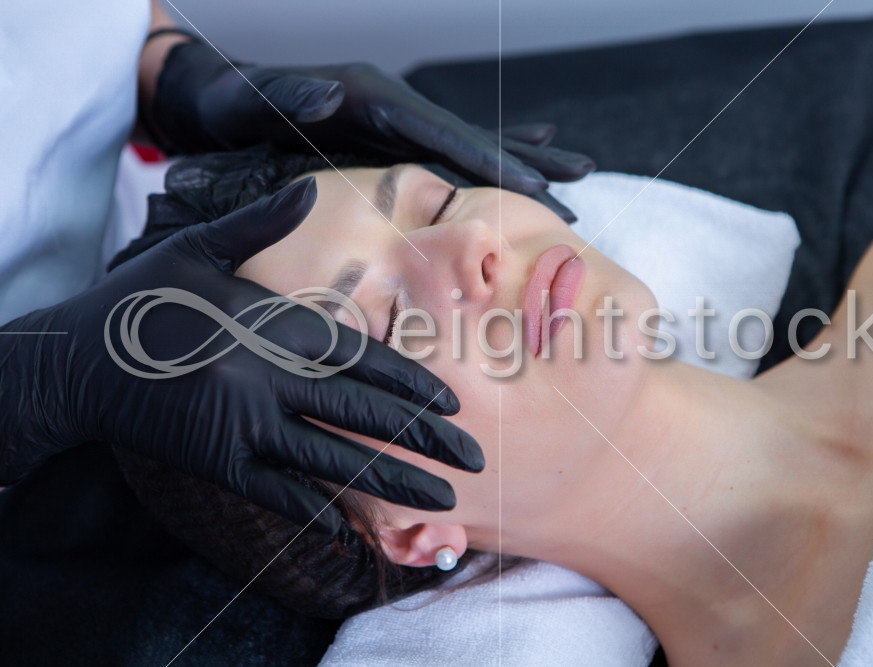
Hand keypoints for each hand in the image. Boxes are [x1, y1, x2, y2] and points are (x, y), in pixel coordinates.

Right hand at [0, 178, 482, 533]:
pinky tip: (357, 531)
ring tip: (443, 496)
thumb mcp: (198, 248)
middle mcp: (264, 376)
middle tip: (476, 456)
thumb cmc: (143, 300)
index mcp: (268, 324)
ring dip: (392, 479)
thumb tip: (308, 186)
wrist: (76, 362)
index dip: (411, 381)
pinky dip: (318, 511)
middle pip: (362, 410)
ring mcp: (241, 424)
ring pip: (333, 456)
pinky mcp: (216, 462)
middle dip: (424, 436)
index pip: (360, 356)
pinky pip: (278, 492)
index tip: (454, 402)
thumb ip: (260, 224)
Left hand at [151, 42, 594, 218]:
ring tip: (572, 179)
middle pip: (471, 137)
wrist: (206, 94)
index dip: (489, 159)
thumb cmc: (221, 106)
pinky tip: (520, 156)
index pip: (442, 135)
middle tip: (580, 186)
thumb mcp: (243, 101)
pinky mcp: (385, 136)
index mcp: (368, 101)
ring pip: (468, 145)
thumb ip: (287, 94)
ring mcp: (392, 120)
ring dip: (520, 161)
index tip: (537, 185)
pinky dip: (486, 156)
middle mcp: (391, 107)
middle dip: (525, 163)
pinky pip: (447, 151)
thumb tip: (330, 90)